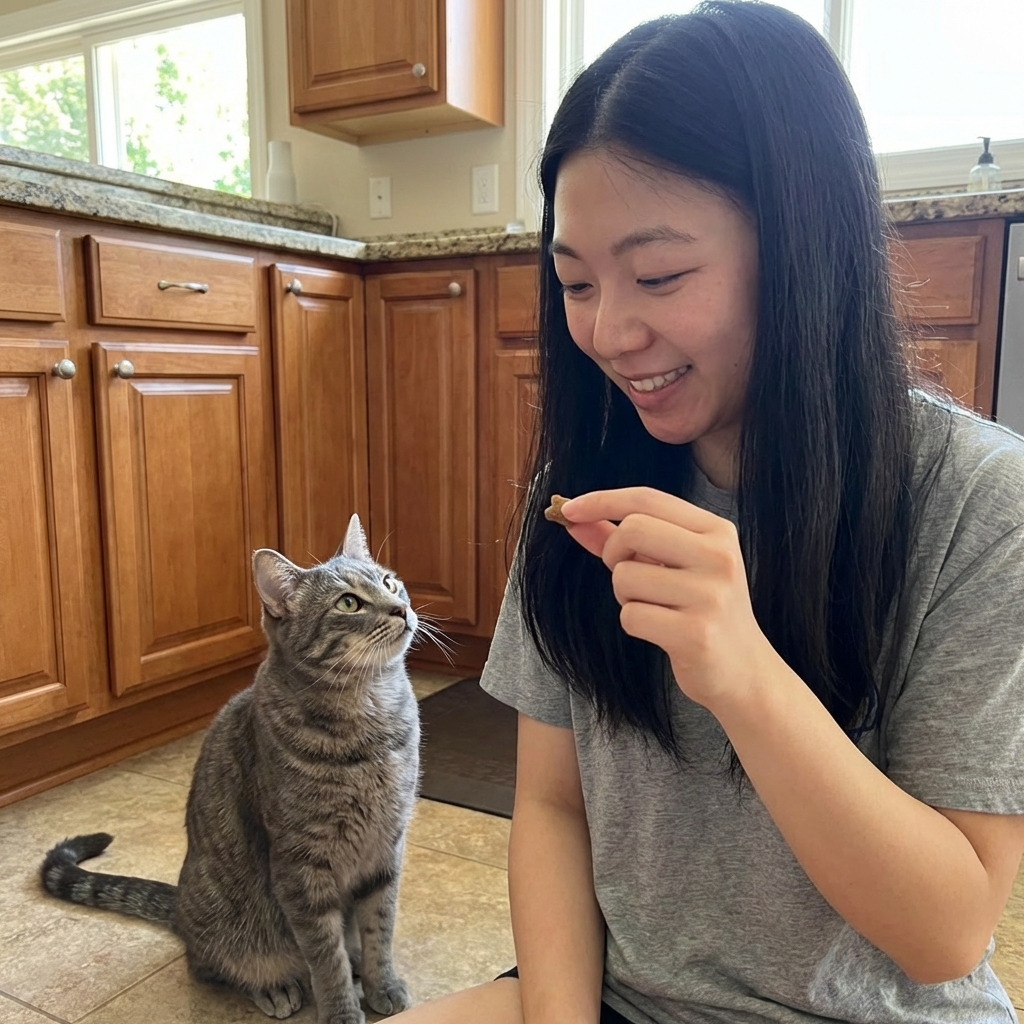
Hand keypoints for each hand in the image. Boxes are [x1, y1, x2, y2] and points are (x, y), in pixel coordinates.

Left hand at [559, 487, 779, 712]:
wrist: (744, 671)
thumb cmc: (700, 610)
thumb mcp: (672, 565)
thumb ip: (624, 539)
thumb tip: (574, 519)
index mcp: (716, 530)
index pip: (646, 499)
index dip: (601, 501)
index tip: (569, 510)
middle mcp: (719, 556)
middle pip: (632, 530)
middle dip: (613, 554)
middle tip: (629, 576)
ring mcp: (710, 595)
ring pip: (625, 576)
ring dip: (625, 595)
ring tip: (655, 608)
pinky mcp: (696, 633)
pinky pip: (631, 616)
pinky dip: (634, 623)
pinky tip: (661, 632)